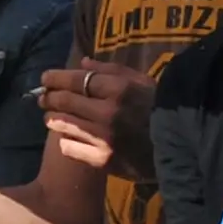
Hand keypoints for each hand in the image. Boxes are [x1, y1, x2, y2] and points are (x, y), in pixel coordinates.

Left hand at [38, 61, 156, 175]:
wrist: (179, 144)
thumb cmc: (159, 107)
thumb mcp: (142, 81)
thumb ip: (111, 70)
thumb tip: (82, 63)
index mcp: (119, 89)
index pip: (77, 80)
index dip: (56, 78)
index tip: (45, 78)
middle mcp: (108, 112)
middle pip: (65, 101)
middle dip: (49, 98)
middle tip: (44, 98)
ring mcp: (103, 138)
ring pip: (63, 125)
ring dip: (54, 118)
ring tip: (53, 117)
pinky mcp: (102, 160)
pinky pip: (70, 148)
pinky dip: (67, 140)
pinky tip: (69, 138)